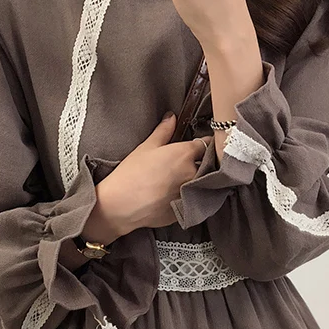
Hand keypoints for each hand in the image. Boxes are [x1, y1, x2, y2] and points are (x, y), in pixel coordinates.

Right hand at [83, 113, 210, 239]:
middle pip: (206, 165)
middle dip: (200, 163)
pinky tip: (173, 196)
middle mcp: (193, 173)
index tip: (199, 146)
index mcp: (185, 154)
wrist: (121, 205)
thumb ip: (163, 132)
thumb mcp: (146, 148)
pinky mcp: (187, 210)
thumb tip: (172, 118)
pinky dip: (187, 197)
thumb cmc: (131, 174)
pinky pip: (193, 200)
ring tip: (178, 182)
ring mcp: (192, 193)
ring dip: (196, 180)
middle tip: (184, 165)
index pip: (206, 145)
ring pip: (201, 183)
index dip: (202, 145)